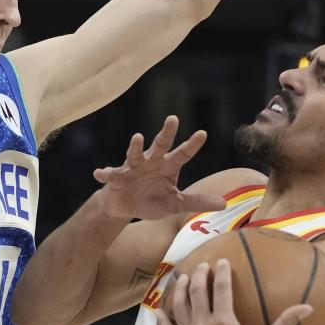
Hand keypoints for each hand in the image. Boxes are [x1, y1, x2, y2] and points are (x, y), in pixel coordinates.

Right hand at [93, 116, 225, 219]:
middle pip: (160, 145)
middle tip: (173, 118)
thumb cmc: (151, 200)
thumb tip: (225, 203)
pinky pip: (110, 174)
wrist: (125, 206)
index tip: (203, 133)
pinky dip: (105, 173)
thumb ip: (197, 201)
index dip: (192, 145)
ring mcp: (133, 167)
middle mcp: (151, 162)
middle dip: (166, 133)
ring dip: (136, 147)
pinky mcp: (116, 177)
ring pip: (135, 154)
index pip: (183, 154)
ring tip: (137, 138)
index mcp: (168, 167)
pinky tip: (99, 173)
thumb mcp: (175, 203)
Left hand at [156, 259, 312, 324]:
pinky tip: (159, 310)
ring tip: (183, 278)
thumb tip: (307, 307)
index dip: (221, 272)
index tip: (222, 262)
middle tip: (202, 266)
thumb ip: (285, 324)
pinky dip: (161, 319)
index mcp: (224, 322)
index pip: (221, 288)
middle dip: (199, 275)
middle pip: (197, 292)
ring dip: (180, 290)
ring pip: (180, 306)